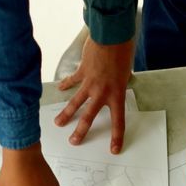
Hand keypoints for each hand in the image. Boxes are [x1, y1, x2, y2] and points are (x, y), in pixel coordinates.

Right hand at [54, 37, 132, 153]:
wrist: (111, 36)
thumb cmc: (123, 52)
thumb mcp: (127, 72)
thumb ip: (119, 82)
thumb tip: (115, 84)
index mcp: (117, 94)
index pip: (118, 122)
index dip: (117, 137)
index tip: (114, 150)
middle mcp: (101, 92)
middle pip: (89, 117)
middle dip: (81, 131)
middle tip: (74, 142)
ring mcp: (89, 83)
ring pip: (75, 103)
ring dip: (66, 114)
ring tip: (58, 123)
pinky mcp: (81, 72)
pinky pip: (72, 80)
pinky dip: (66, 84)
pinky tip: (60, 88)